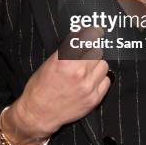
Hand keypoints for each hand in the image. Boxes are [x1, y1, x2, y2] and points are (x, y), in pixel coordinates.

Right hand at [8, 26, 110, 143]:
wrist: (38, 113)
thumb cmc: (40, 86)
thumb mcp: (50, 62)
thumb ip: (68, 50)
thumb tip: (82, 36)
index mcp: (66, 60)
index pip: (87, 38)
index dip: (92, 33)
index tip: (96, 31)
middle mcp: (79, 72)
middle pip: (97, 51)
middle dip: (91, 51)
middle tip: (85, 55)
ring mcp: (88, 86)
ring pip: (103, 65)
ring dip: (97, 65)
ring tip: (87, 69)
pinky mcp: (94, 99)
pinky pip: (106, 80)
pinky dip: (100, 79)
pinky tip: (91, 80)